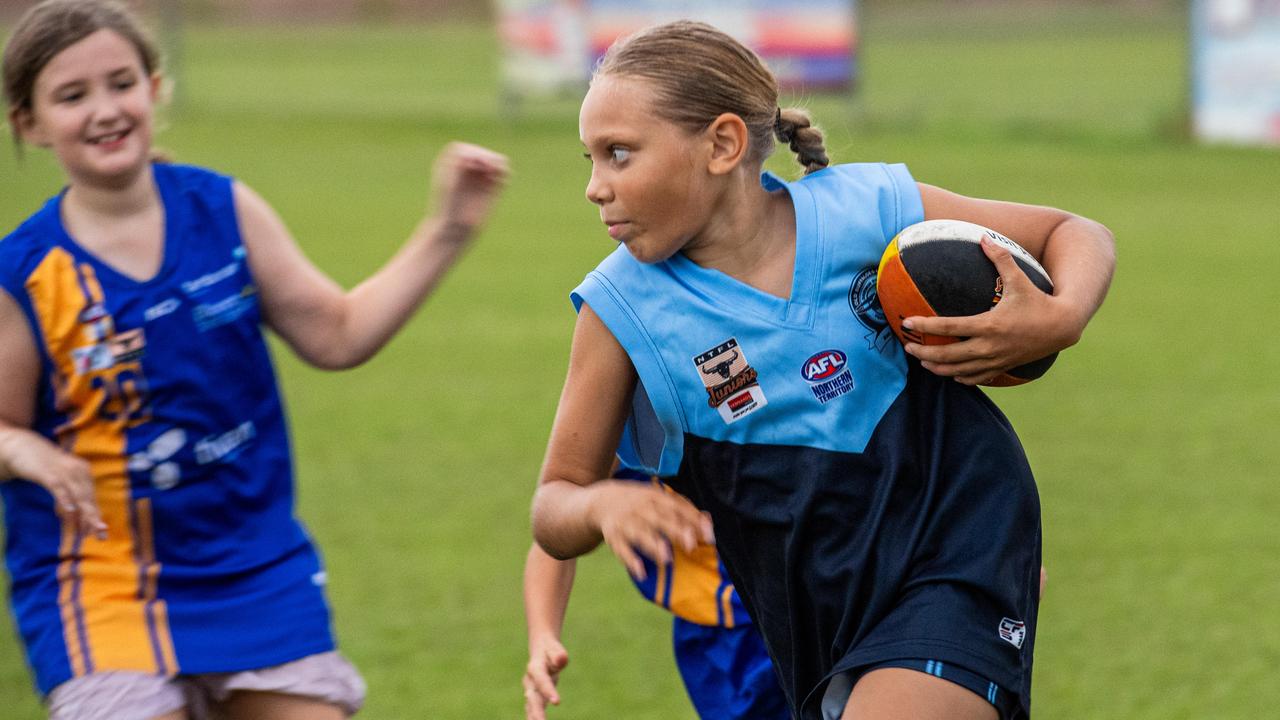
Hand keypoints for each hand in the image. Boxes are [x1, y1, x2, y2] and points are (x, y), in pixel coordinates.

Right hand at [0, 430, 104, 539]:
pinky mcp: (48, 473)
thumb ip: (68, 493)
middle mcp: (78, 471)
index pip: (91, 499)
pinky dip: (65, 499)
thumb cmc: (42, 464)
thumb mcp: (60, 477)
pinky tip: (70, 511)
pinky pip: (59, 488)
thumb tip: (74, 514)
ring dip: (85, 513)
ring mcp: (64, 471)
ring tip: (90, 530)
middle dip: (94, 518)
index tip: (102, 533)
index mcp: (83, 473)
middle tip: (101, 535)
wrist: (20, 444)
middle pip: (88, 499)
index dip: (96, 516)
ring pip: (78, 495)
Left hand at [431, 142, 509, 230]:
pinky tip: (499, 180)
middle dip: (485, 157)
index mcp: (451, 166)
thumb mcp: (450, 183)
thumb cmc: (447, 208)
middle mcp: (467, 171)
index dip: (471, 153)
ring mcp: (480, 179)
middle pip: (480, 152)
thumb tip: (473, 156)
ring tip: (494, 172)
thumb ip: (459, 166)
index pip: (464, 149)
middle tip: (487, 169)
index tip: (471, 166)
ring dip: (497, 162)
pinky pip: (504, 173)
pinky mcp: (493, 189)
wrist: (454, 229)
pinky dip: (505, 172)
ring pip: (494, 160)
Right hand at [523, 634, 569, 719]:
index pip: (542, 681)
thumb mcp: (555, 649)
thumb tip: (562, 659)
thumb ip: (558, 654)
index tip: (557, 702)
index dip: (548, 691)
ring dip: (534, 717)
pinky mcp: (533, 698)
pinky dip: (534, 718)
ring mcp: (530, 691)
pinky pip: (533, 710)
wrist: (539, 650)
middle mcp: (530, 682)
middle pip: (533, 698)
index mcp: (535, 668)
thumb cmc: (550, 650)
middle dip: (537, 711)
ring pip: (531, 706)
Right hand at [586, 481, 713, 579]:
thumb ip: (683, 509)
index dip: (692, 520)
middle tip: (691, 546)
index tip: (709, 537)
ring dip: (653, 546)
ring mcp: (625, 523)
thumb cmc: (641, 503)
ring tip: (667, 559)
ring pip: (640, 534)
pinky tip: (642, 573)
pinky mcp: (614, 538)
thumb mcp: (658, 498)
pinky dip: (631, 561)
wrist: (602, 501)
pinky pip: (622, 550)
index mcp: (653, 497)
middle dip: (675, 531)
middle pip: (659, 519)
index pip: (676, 507)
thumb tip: (708, 522)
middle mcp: (639, 508)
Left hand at [902, 237, 1083, 384]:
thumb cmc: (1039, 300)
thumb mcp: (1020, 278)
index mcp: (989, 324)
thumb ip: (1000, 258)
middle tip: (907, 346)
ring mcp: (995, 360)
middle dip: (924, 352)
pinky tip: (949, 373)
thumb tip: (984, 236)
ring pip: (958, 371)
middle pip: (948, 355)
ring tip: (922, 361)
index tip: (907, 323)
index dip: (925, 326)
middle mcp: (989, 346)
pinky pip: (976, 378)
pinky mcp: (1002, 367)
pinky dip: (959, 377)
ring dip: (937, 368)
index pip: (948, 327)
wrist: (1062, 327)